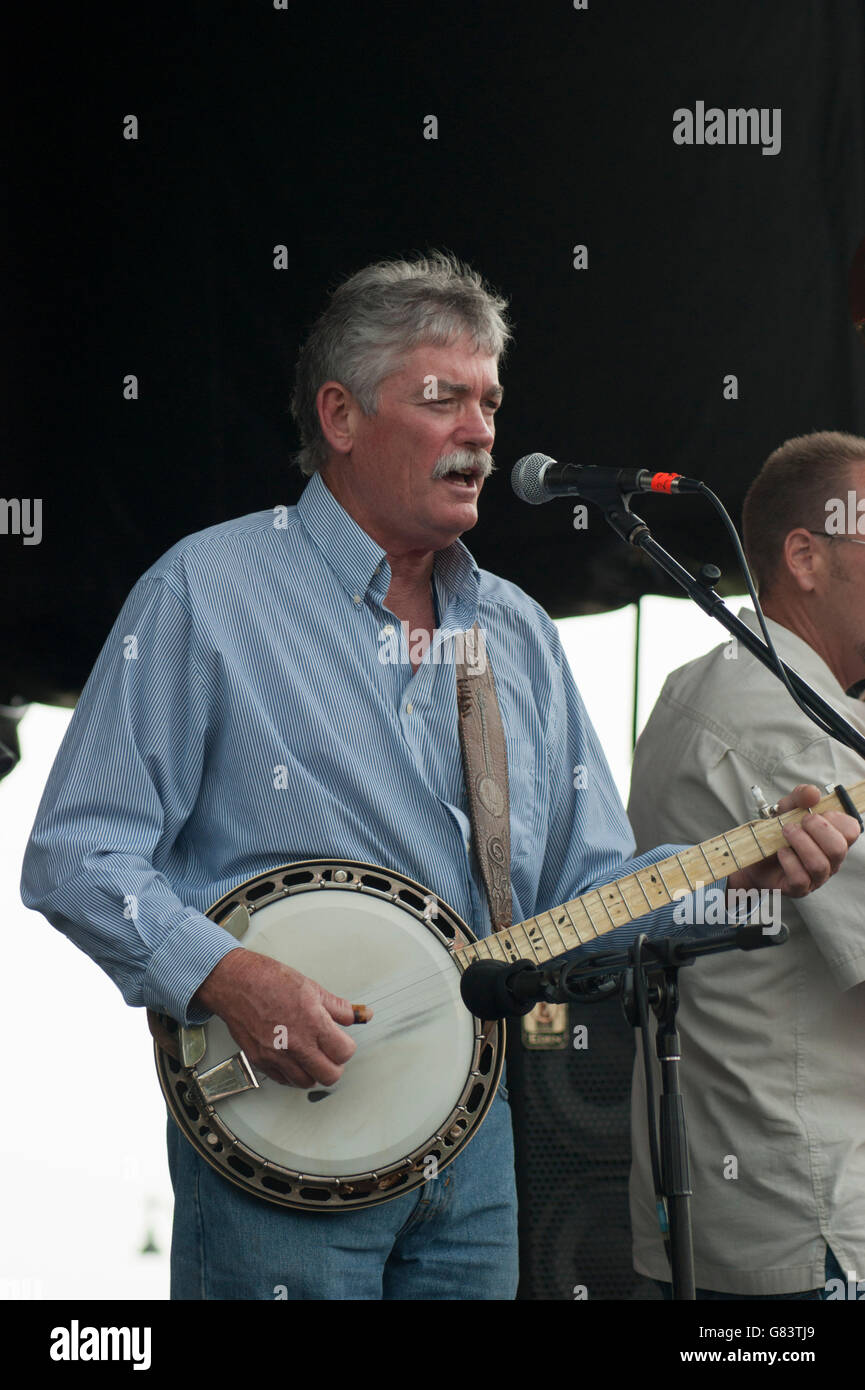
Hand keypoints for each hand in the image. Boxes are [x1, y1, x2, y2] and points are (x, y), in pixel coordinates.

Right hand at [192, 949, 368, 1087]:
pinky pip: (283, 1080)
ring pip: (306, 1082)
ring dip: (313, 1072)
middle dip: (334, 1065)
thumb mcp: (311, 987)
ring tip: (311, 1056)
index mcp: (313, 1023)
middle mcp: (296, 1044)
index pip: (344, 1053)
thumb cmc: (268, 980)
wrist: (236, 983)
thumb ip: (336, 1007)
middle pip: (329, 1076)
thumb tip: (354, 1015)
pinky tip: (292, 1059)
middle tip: (330, 1053)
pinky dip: (291, 1074)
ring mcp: (277, 1055)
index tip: (342, 1041)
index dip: (346, 1047)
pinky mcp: (260, 1061)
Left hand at [727, 783, 859, 899]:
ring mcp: (816, 877)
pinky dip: (789, 861)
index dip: (835, 818)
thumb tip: (813, 793)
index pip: (852, 830)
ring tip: (785, 833)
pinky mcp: (799, 889)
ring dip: (799, 843)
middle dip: (816, 829)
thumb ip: (800, 797)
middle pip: (839, 848)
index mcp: (835, 839)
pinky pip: (800, 878)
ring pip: (819, 864)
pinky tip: (781, 852)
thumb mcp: (787, 808)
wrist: (753, 855)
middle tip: (798, 823)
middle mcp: (831, 861)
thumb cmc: (777, 833)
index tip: (814, 813)